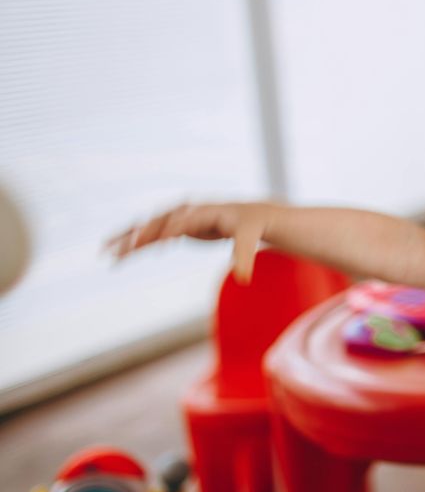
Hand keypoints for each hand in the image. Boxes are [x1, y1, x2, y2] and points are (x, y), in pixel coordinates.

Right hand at [105, 202, 279, 282]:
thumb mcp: (250, 238)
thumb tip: (243, 279)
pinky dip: (136, 243)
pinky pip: (152, 235)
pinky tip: (122, 256)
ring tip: (105, 251)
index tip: (147, 244)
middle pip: (158, 222)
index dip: (164, 232)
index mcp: (205, 212)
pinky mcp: (178, 228)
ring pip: (149, 227)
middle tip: (116, 250)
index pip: (180, 222)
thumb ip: (244, 256)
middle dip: (138, 235)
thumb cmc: (251, 225)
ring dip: (128, 237)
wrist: (252, 216)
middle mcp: (188, 212)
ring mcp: (180, 218)